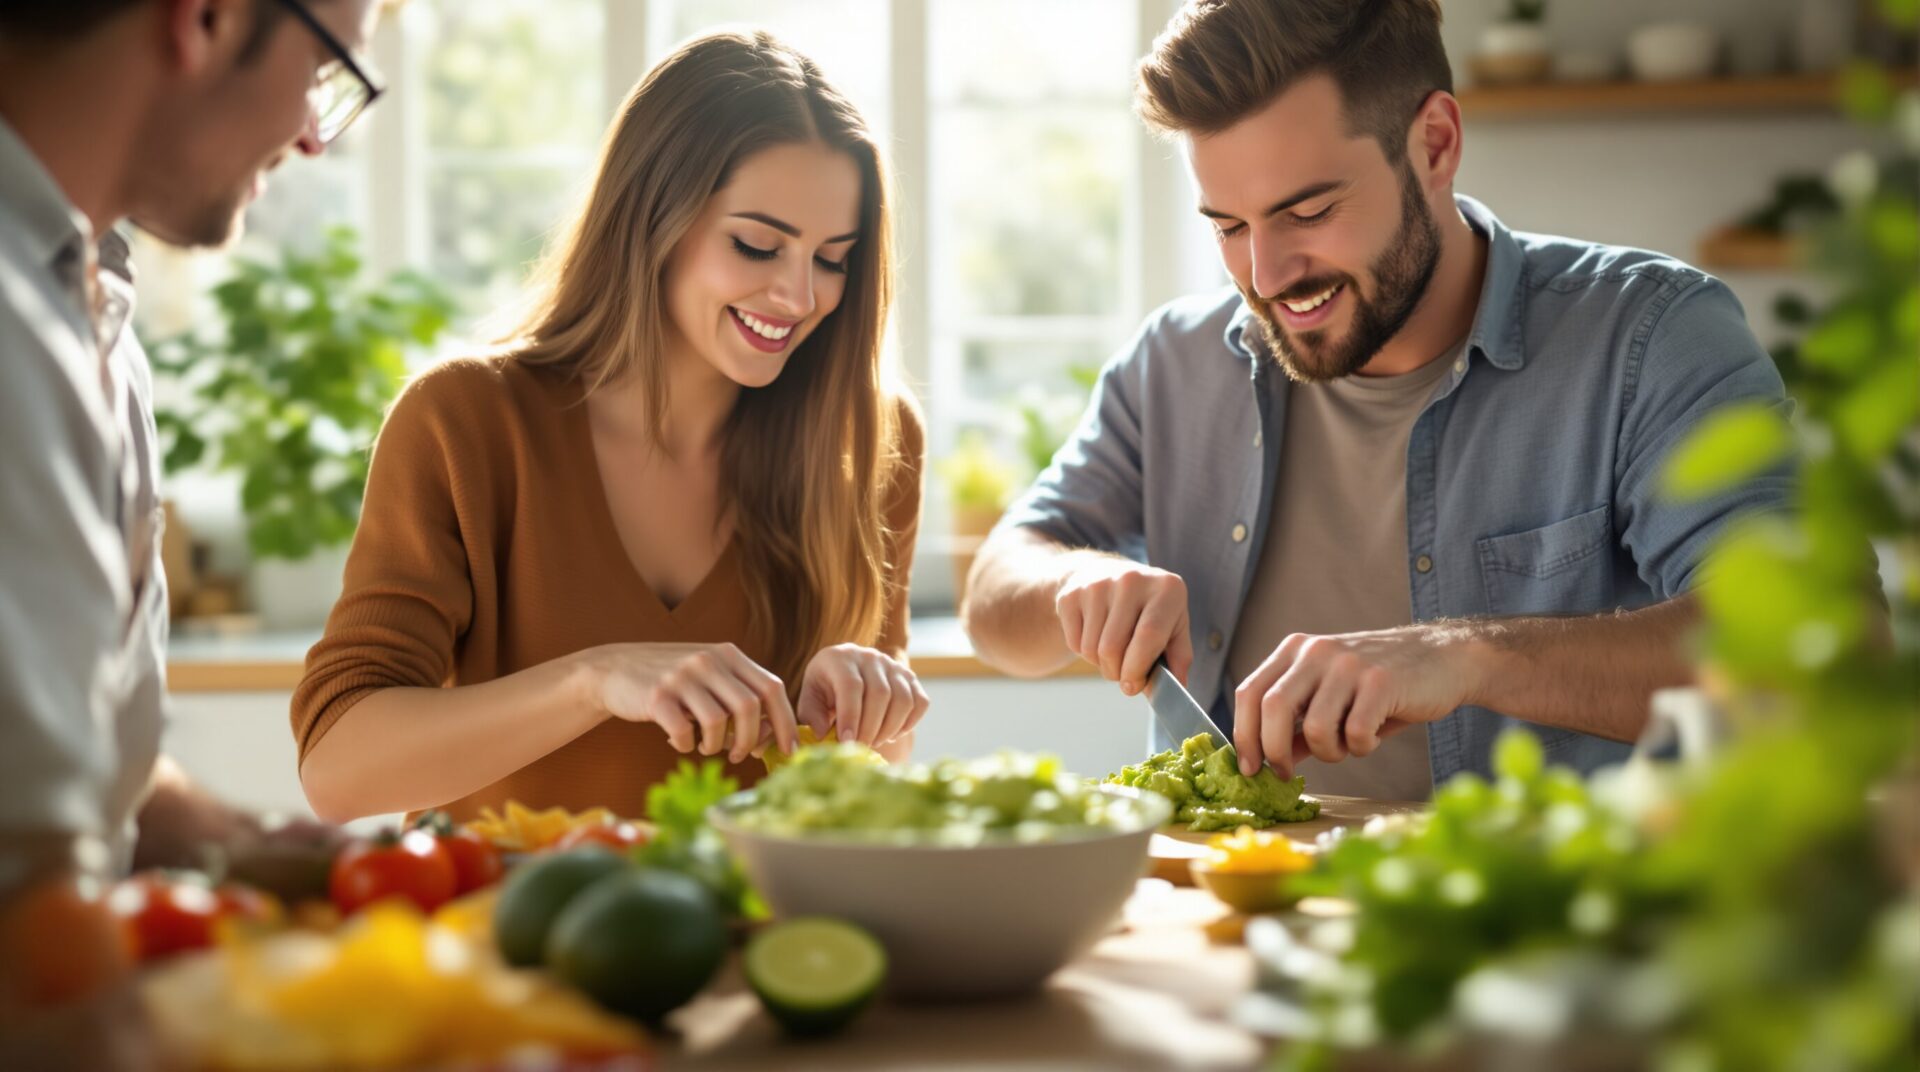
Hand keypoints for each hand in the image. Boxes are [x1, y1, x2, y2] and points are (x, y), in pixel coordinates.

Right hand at [589, 643, 796, 762]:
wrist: (615, 669)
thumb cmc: (673, 682)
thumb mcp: (710, 676)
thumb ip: (740, 697)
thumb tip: (772, 736)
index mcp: (729, 654)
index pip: (772, 687)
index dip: (786, 721)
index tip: (790, 749)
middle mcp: (708, 660)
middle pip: (749, 706)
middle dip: (751, 740)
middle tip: (740, 756)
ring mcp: (682, 676)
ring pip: (718, 721)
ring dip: (717, 745)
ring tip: (705, 747)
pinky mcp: (656, 696)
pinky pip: (684, 732)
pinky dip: (686, 745)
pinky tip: (679, 742)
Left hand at [796, 645, 929, 748]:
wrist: (844, 674)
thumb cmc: (824, 691)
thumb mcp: (810, 700)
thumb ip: (811, 716)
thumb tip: (822, 734)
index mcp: (841, 658)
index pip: (851, 686)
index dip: (851, 716)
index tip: (847, 742)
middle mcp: (870, 656)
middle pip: (880, 694)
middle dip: (871, 728)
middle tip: (861, 747)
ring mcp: (893, 665)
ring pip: (903, 699)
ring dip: (890, 728)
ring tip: (874, 742)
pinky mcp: (910, 677)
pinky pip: (920, 702)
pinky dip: (909, 723)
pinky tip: (892, 734)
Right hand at [1054, 556, 1191, 695]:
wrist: (1107, 574)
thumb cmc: (1149, 609)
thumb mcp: (1174, 625)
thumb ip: (1179, 657)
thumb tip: (1177, 686)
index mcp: (1166, 588)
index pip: (1148, 635)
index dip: (1138, 668)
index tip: (1133, 686)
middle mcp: (1131, 580)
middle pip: (1113, 648)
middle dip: (1116, 672)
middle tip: (1123, 672)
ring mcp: (1098, 584)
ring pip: (1092, 649)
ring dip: (1101, 664)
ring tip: (1112, 650)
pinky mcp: (1071, 593)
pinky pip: (1074, 643)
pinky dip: (1084, 651)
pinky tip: (1095, 635)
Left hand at [1231, 625, 1483, 778]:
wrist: (1443, 659)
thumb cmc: (1381, 685)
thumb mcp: (1331, 697)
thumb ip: (1296, 724)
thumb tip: (1264, 760)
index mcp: (1295, 650)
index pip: (1249, 692)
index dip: (1242, 734)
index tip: (1249, 767)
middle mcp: (1316, 651)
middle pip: (1271, 708)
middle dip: (1273, 752)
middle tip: (1286, 773)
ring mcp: (1348, 664)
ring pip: (1314, 728)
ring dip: (1329, 753)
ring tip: (1348, 745)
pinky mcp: (1381, 681)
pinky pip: (1355, 734)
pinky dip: (1361, 748)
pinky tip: (1373, 736)